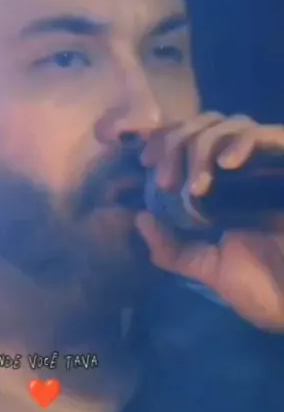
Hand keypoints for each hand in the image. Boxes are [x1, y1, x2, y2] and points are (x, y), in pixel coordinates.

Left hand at [136, 113, 283, 330]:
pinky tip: (227, 164)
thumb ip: (172, 248)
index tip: (145, 162)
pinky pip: (269, 135)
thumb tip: (140, 218)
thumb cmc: (263, 287)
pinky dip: (242, 142)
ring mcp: (270, 165)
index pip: (188, 140)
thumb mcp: (208, 267)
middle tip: (165, 180)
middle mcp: (245, 169)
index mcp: (221, 187)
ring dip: (203, 146)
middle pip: (204, 125)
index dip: (164, 142)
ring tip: (196, 187)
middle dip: (175, 143)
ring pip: (230, 124)